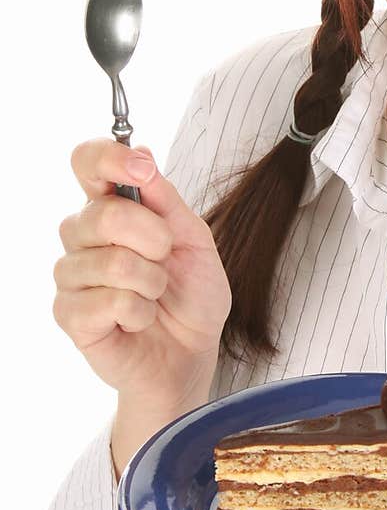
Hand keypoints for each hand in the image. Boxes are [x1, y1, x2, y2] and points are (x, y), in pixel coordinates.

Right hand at [53, 138, 231, 409]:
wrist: (190, 354)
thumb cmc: (190, 296)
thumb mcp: (195, 240)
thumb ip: (167, 201)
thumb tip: (141, 155)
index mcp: (111, 206)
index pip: (87, 163)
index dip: (108, 158)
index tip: (140, 169)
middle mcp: (82, 234)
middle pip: (103, 215)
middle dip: (153, 238)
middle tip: (166, 258)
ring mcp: (71, 274)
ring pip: (111, 262)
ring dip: (151, 282)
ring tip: (154, 295)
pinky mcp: (69, 314)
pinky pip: (108, 301)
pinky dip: (139, 312)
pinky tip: (139, 319)